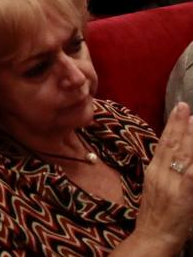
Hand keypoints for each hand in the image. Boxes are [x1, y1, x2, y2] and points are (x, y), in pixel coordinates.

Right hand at [131, 101, 192, 250]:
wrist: (153, 236)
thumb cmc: (154, 216)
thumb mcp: (154, 189)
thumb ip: (164, 173)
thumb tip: (174, 157)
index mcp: (153, 171)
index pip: (163, 143)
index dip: (172, 126)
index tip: (179, 110)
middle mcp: (161, 173)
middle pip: (172, 144)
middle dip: (180, 124)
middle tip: (185, 106)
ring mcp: (173, 182)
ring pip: (183, 154)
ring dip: (190, 136)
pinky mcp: (185, 193)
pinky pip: (192, 171)